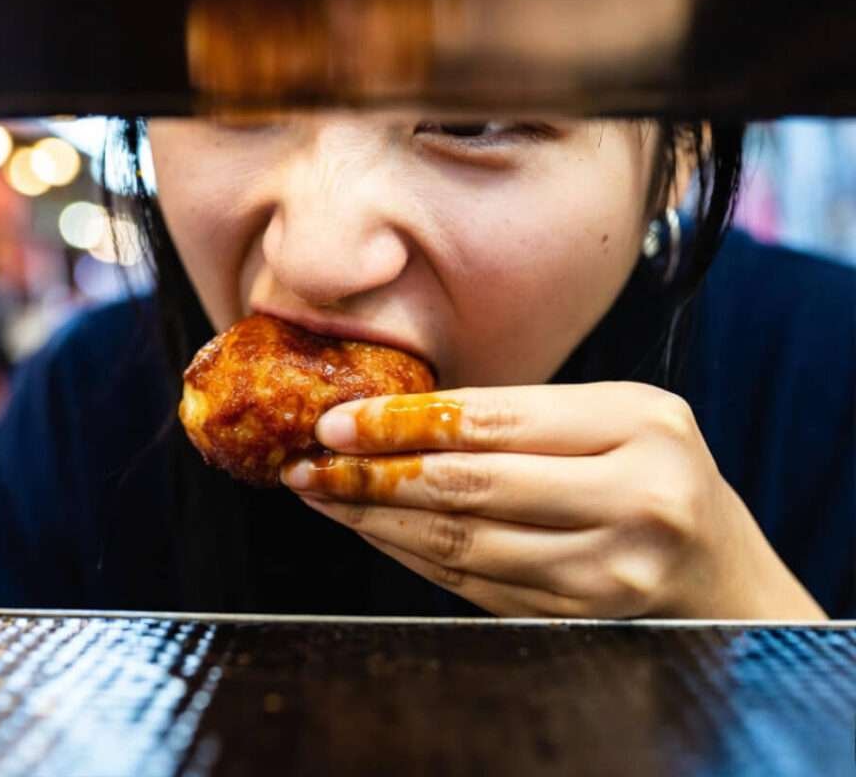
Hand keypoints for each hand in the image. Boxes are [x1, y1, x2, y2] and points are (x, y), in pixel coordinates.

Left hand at [280, 383, 826, 619]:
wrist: (726, 576)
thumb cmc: (659, 472)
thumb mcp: (614, 416)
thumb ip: (523, 416)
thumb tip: (400, 418)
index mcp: (637, 424)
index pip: (491, 420)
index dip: (402, 421)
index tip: (336, 421)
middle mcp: (633, 499)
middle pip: (469, 487)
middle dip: (374, 475)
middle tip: (308, 463)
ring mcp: (612, 572)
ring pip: (462, 544)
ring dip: (379, 521)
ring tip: (323, 496)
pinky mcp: (584, 619)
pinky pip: (474, 587)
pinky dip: (414, 559)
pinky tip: (374, 534)